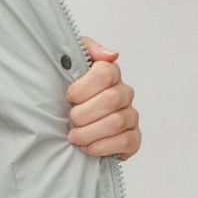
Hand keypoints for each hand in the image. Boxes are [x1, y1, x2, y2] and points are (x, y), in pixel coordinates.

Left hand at [65, 36, 140, 160]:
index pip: (105, 73)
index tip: (69, 97)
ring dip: (89, 133)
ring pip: (117, 122)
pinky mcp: (133, 139)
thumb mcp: (67, 66)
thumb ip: (84, 49)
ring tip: (75, 137)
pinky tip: (88, 148)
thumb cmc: (67, 97)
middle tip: (71, 120)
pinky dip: (102, 147)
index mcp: (110, 74)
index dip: (82, 88)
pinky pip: (125, 142)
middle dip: (83, 114)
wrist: (63, 126)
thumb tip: (110, 54)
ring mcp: (131, 116)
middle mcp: (124, 93)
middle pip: (111, 99)